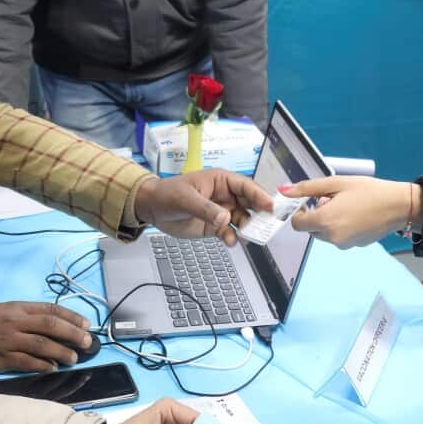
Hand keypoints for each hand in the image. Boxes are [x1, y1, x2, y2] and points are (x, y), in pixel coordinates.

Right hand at [0, 302, 92, 375]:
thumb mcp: (1, 312)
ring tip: (74, 358)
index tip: (86, 324)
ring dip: (62, 351)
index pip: (50, 309)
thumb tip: (52, 324)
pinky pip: (29, 362)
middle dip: (73, 333)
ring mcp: (9, 340)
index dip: (71, 317)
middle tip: (87, 342)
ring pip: (43, 344)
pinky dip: (44, 365)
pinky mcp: (3, 359)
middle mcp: (14, 321)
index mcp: (15, 307)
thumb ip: (24, 316)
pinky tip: (53, 368)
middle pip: (51, 325)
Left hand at [134, 171, 273, 246]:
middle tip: (267, 226)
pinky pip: (230, 232)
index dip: (260, 195)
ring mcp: (222, 212)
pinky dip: (233, 238)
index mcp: (221, 181)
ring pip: (243, 220)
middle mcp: (226, 196)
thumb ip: (205, 209)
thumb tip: (226, 218)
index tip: (270, 207)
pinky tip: (230, 242)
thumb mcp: (185, 199)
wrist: (152, 208)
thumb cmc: (167, 194)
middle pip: (250, 204)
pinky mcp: (215, 226)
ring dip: (248, 229)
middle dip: (260, 215)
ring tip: (248, 238)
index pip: (245, 186)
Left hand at [282, 177, 421, 249]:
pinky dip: (341, 227)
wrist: (399, 205)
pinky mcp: (355, 246)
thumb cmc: (368, 190)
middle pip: (310, 230)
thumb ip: (307, 188)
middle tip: (332, 200)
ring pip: (324, 234)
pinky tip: (356, 215)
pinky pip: (339, 238)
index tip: (311, 201)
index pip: (297, 224)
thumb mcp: (336, 183)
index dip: (300, 212)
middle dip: (316, 215)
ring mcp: (344, 245)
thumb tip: (283, 191)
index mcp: (324, 221)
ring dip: (328, 222)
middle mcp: (331, 238)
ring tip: (346, 206)